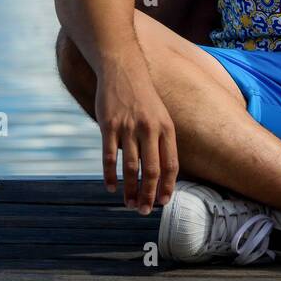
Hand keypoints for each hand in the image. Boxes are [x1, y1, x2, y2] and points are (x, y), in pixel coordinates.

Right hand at [94, 61, 178, 214]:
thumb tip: (162, 171)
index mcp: (166, 128)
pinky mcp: (109, 126)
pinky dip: (110, 175)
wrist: (123, 69)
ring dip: (130, 190)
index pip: (171, 164)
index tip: (163, 202)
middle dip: (149, 195)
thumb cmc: (143, 97)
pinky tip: (110, 187)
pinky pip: (110, 157)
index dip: (168, 186)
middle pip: (152, 171)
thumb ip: (162, 140)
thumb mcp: (160, 115)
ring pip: (131, 168)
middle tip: (144, 211)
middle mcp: (150, 129)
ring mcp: (129, 127)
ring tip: (129, 204)